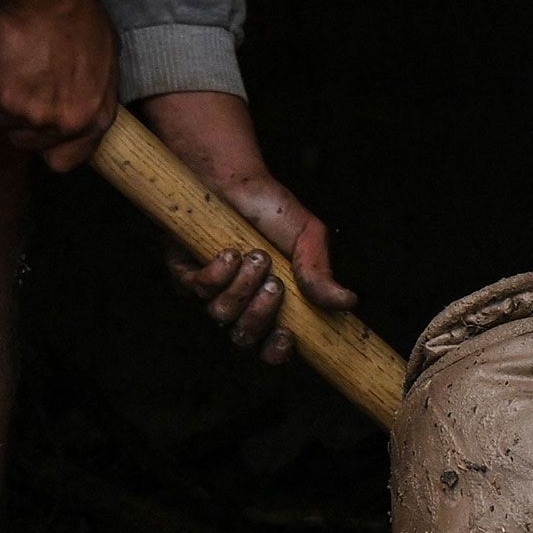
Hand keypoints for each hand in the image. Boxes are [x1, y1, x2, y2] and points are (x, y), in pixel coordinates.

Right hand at [0, 0, 116, 169]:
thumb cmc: (82, 18)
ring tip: (10, 66)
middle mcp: (63, 124)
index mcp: (94, 119)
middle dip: (20, 119)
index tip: (39, 132)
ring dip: (0, 99)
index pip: (65, 161)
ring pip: (0, 121)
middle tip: (21, 86)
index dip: (49, 147)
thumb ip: (93, 96)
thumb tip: (79, 108)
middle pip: (26, 143)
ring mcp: (31, 113)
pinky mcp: (2, 97)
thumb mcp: (107, 63)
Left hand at [136, 89, 356, 364]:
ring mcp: (211, 291)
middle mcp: (240, 302)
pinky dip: (216, 272)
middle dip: (260, 314)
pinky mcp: (184, 274)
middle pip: (245, 337)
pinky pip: (196, 290)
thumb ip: (321, 272)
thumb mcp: (306, 236)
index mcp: (273, 302)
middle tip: (273, 284)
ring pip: (221, 315)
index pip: (272, 348)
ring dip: (240, 287)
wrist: (233, 179)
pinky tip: (228, 250)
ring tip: (253, 255)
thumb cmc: (271, 208)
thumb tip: (348, 302)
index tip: (287, 335)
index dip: (277, 352)